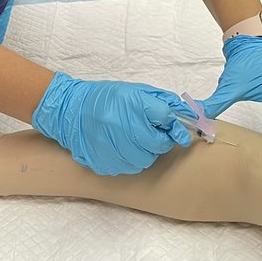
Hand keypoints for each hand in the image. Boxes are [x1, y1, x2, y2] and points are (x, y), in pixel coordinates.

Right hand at [32, 72, 191, 175]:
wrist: (70, 111)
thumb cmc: (107, 98)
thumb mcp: (136, 92)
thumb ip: (163, 103)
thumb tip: (192, 114)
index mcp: (132, 105)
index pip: (166, 119)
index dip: (174, 125)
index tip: (179, 130)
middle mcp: (122, 127)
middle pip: (159, 144)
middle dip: (159, 139)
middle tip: (149, 131)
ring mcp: (112, 149)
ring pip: (146, 160)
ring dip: (146, 152)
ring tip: (133, 139)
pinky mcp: (104, 164)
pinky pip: (129, 168)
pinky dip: (130, 160)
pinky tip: (120, 147)